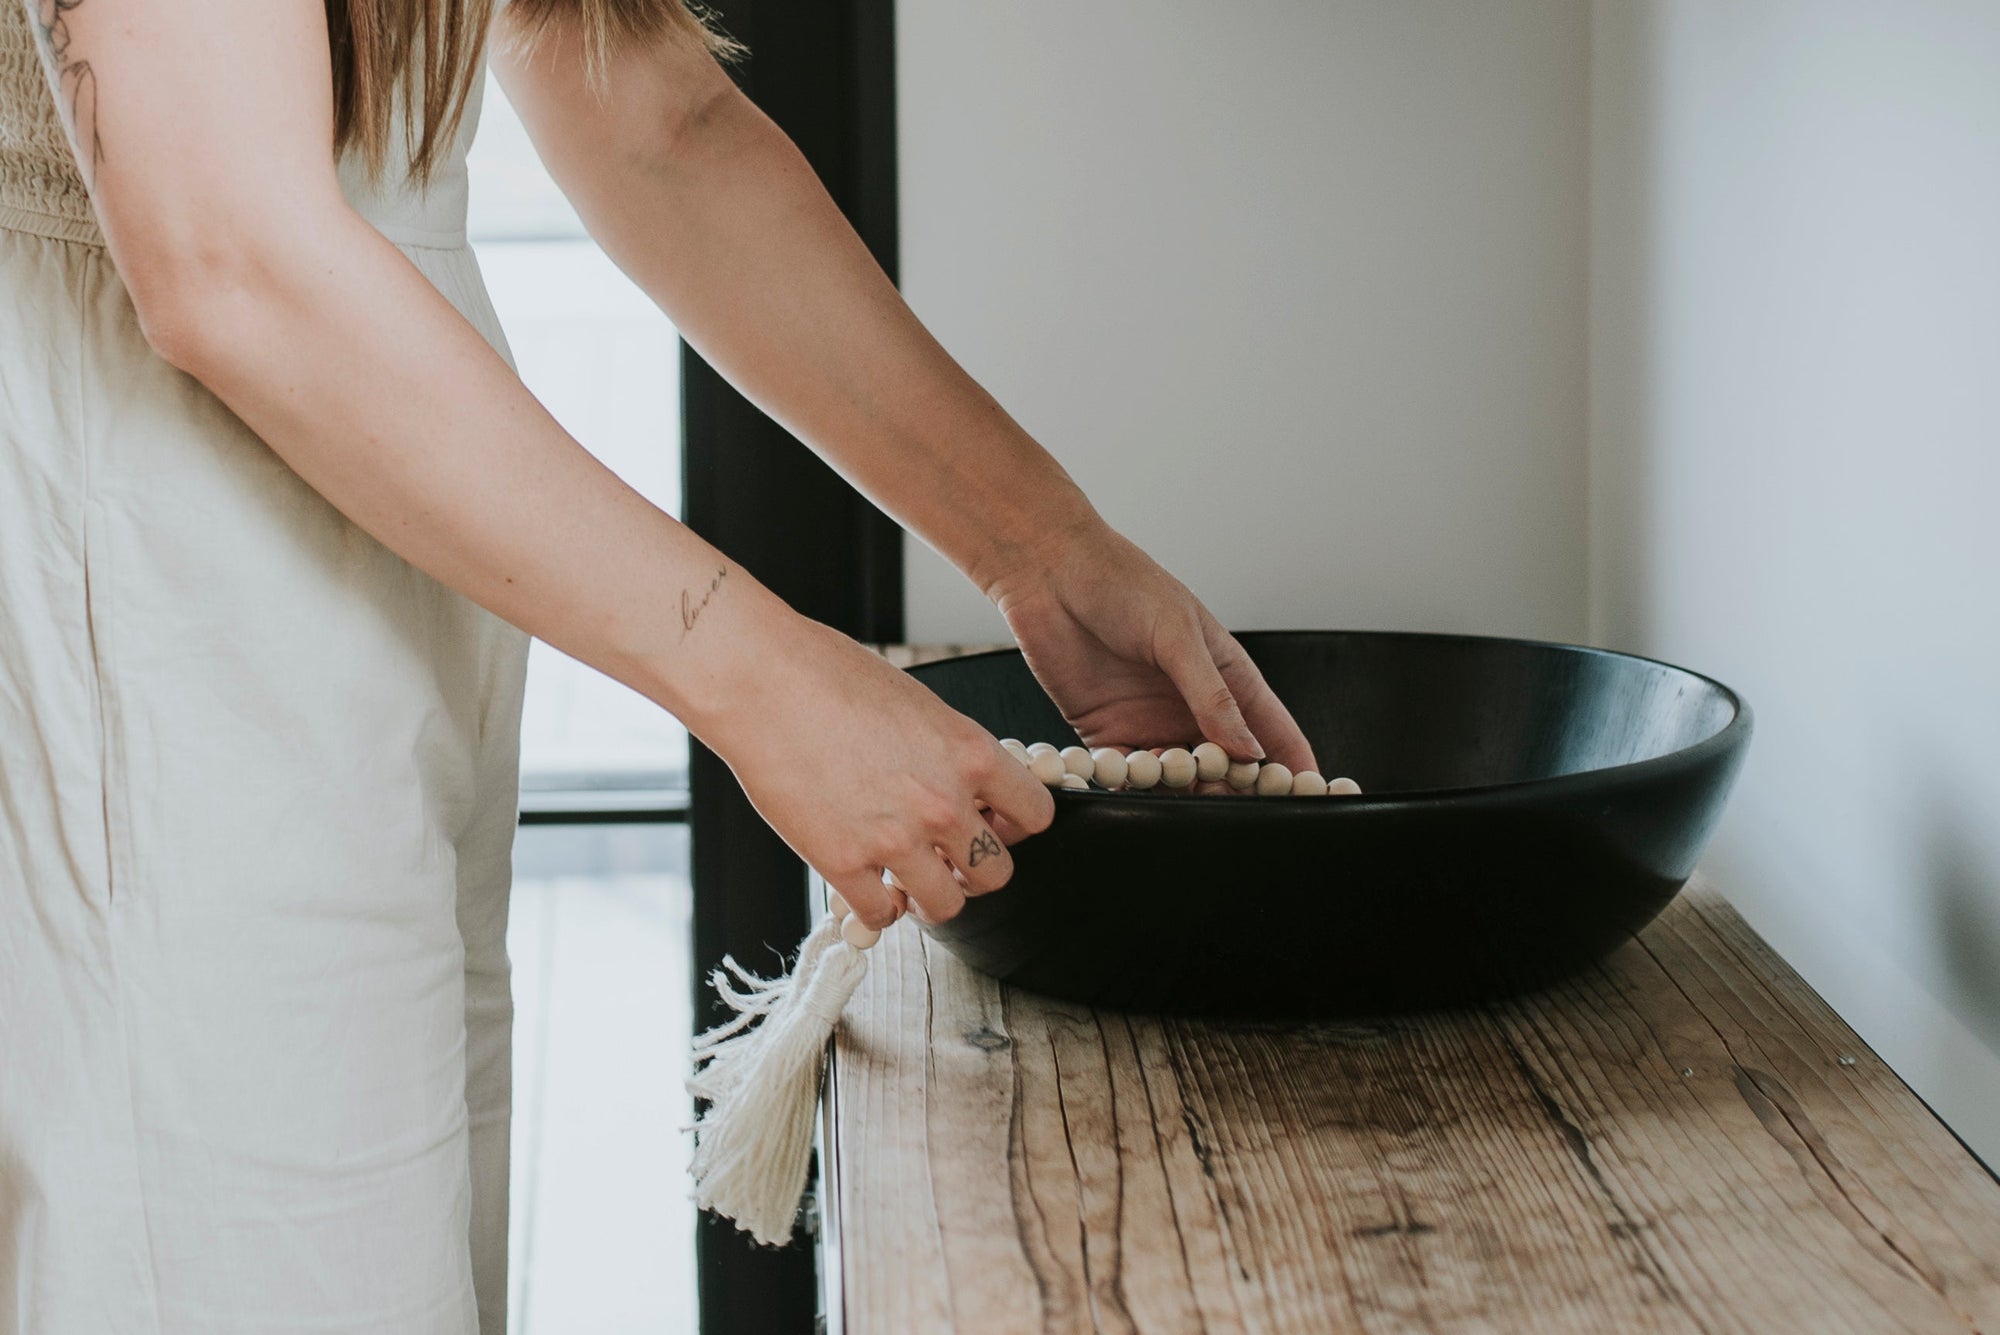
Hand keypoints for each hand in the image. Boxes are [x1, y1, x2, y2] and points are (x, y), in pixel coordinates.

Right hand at [704, 616, 1055, 930]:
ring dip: (930, 897)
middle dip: (974, 869)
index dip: (1014, 824)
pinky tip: (868, 888)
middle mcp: (942, 803)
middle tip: (949, 860)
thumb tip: (966, 786)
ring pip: (947, 905)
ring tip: (910, 882)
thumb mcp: (919, 705)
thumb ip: (950, 754)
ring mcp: (895, 839)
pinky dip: (879, 909)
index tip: (994, 824)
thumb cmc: (829, 675)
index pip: (1035, 814)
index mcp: (970, 754)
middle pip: (997, 872)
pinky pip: (882, 916)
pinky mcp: (843, 863)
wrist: (760, 680)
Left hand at [985, 523, 1317, 773]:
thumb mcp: (1177, 634)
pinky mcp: (1108, 734)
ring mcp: (1151, 723)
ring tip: (1184, 802)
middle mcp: (1193, 706)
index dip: (1294, 765)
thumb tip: (1250, 750)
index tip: (1310, 798)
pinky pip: (1128, 776)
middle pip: (1230, 767)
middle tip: (1239, 815)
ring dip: (1184, 796)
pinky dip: (1134, 791)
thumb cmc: (1123, 584)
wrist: (1050, 573)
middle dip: (1237, 793)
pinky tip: (1135, 793)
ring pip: (1180, 780)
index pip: (1273, 730)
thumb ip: (1211, 694)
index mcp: (1226, 676)